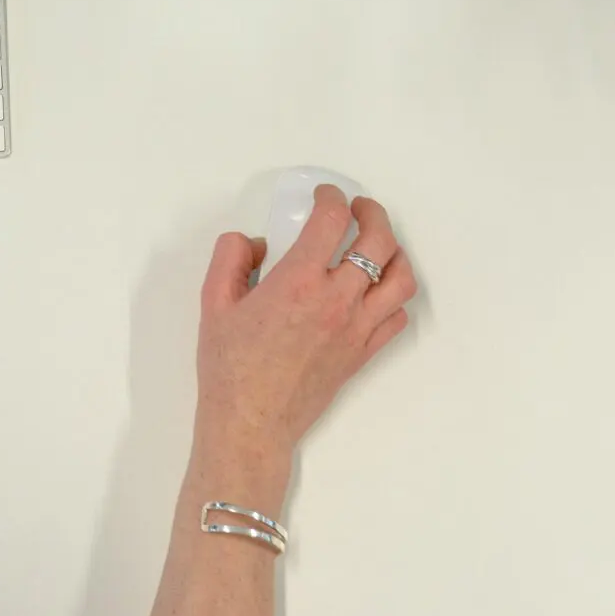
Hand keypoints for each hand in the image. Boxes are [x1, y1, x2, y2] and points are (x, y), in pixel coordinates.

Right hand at [192, 186, 416, 481]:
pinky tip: (375, 291)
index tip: (324, 195)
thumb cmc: (228, 364)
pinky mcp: (363, 354)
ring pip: (400, 280)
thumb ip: (231, 257)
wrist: (250, 420)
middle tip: (358, 208)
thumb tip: (256, 242)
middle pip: (378, 241)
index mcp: (298, 281)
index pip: (332, 220)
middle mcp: (336, 301)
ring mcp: (356, 329)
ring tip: (378, 244)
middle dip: (373, 213)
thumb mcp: (213, 300)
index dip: (331, 197)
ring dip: (395, 253)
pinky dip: (394, 297)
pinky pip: (396, 318)